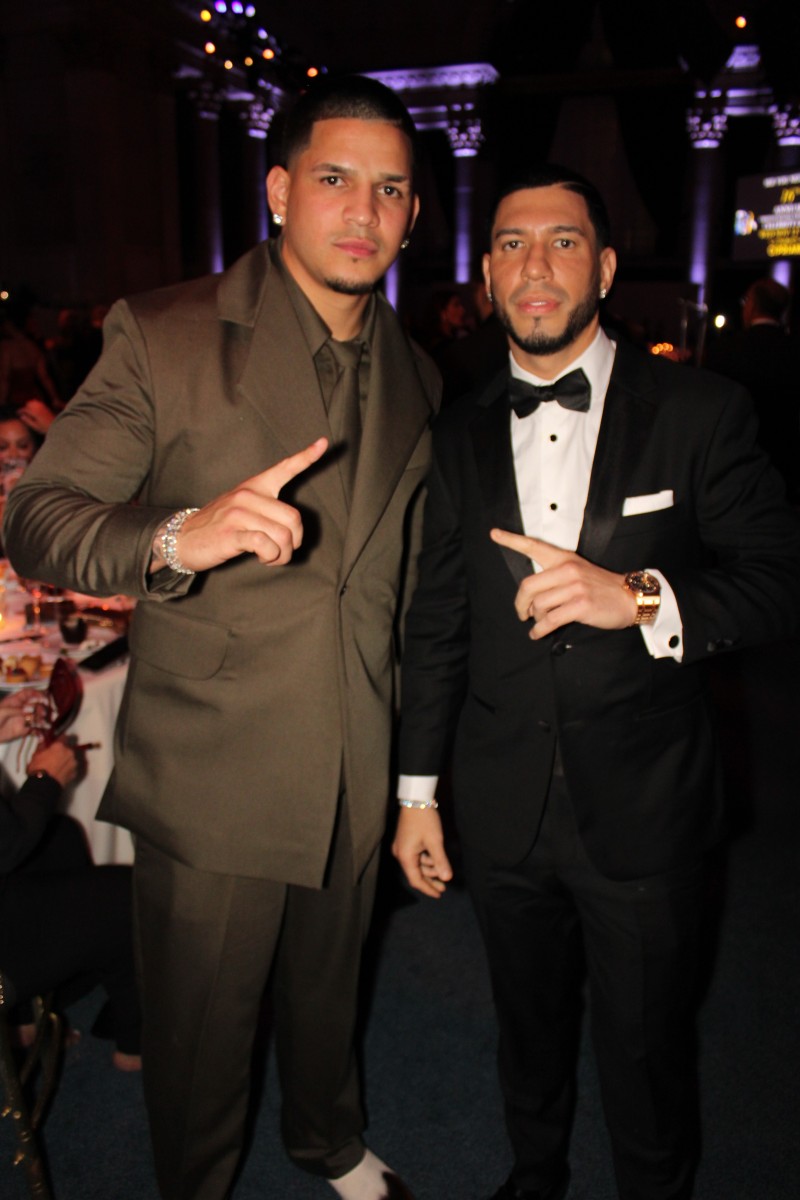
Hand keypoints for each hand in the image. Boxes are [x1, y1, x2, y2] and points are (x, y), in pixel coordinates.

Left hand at [0, 690, 42, 741]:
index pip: (28, 694)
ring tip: (45, 724)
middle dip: (42, 708)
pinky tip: (41, 735)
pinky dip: (39, 732)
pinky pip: (34, 730)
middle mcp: (22, 709)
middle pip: (36, 705)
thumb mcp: (3, 711)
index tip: (44, 698)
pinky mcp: (24, 730)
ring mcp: (23, 719)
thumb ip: (17, 710)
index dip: (37, 694)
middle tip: (43, 713)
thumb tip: (30, 710)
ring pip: (37, 717)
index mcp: (15, 701)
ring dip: (43, 720)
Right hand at [17, 399, 55, 434]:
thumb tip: (21, 416)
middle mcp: (38, 407)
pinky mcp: (45, 406)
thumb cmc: (45, 428)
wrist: (56, 425)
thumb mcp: (35, 426)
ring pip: (33, 401)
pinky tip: (34, 409)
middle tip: (23, 413)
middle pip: (28, 403)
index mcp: (35, 412)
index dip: (20, 411)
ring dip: (29, 405)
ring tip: (28, 411)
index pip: (25, 409)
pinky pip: (37, 402)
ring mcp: (42, 406)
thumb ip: (28, 420)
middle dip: (25, 407)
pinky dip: (34, 404)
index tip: (17, 412)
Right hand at [27, 737, 79, 787]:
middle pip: (67, 749)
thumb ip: (42, 746)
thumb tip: (43, 740)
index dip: (59, 739)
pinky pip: (71, 768)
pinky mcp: (74, 773)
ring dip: (66, 760)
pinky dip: (67, 769)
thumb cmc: (38, 768)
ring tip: (57, 767)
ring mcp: (74, 763)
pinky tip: (60, 773)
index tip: (55, 743)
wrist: (44, 785)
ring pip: (70, 758)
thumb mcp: (36, 755)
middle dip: (62, 752)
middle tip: (54, 757)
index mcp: (60, 746)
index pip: (63, 737)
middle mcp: (70, 752)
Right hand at [151, 437, 328, 572]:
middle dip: (294, 542)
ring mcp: (239, 513)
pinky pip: (266, 545)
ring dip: (282, 554)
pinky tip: (262, 558)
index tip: (324, 442)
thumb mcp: (242, 509)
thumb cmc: (219, 526)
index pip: (284, 468)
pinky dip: (270, 557)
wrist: (183, 538)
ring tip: (271, 557)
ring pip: (283, 535)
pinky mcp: (232, 533)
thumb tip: (293, 531)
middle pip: (293, 518)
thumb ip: (267, 511)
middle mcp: (248, 495)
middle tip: (281, 552)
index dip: (306, 457)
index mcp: (255, 486)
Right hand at [391, 807, 452, 898]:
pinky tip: (435, 857)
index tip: (439, 895)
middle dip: (430, 879)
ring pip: (416, 864)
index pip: (416, 880)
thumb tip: (447, 878)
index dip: (428, 889)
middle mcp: (400, 854)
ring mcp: (401, 847)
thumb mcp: (435, 841)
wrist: (415, 799)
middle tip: (444, 885)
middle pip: (415, 873)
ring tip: (442, 866)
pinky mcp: (404, 841)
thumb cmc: (424, 820)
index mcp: (405, 856)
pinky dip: (426, 859)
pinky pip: (415, 856)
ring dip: (429, 867)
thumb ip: (440, 861)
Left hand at [490, 529, 635, 638]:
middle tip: (522, 613)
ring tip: (540, 622)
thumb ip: (555, 577)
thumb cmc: (601, 588)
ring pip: (538, 605)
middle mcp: (568, 570)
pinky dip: (540, 630)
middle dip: (520, 604)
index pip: (534, 546)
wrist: (629, 598)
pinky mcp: (580, 605)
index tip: (494, 534)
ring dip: (536, 618)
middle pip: (528, 586)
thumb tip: (531, 598)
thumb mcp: (579, 572)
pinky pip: (550, 620)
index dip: (512, 540)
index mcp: (564, 558)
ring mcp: (574, 587)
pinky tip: (538, 633)